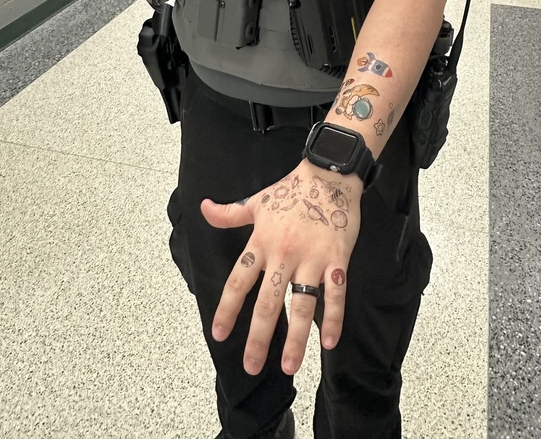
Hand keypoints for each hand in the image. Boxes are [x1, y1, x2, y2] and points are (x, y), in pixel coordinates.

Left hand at [201, 160, 361, 375]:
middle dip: (259, 337)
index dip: (227, 309)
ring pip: (301, 305)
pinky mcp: (337, 259)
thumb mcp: (257, 201)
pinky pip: (335, 294)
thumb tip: (203, 208)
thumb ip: (230, 214)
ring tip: (289, 366)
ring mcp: (311, 258)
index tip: (220, 335)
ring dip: (295, 339)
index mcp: (262, 241)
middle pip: (267, 302)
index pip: (239, 281)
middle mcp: (283, 253)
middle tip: (251, 366)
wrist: (329, 174)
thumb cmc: (292, 189)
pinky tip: (329, 342)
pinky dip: (333, 318)